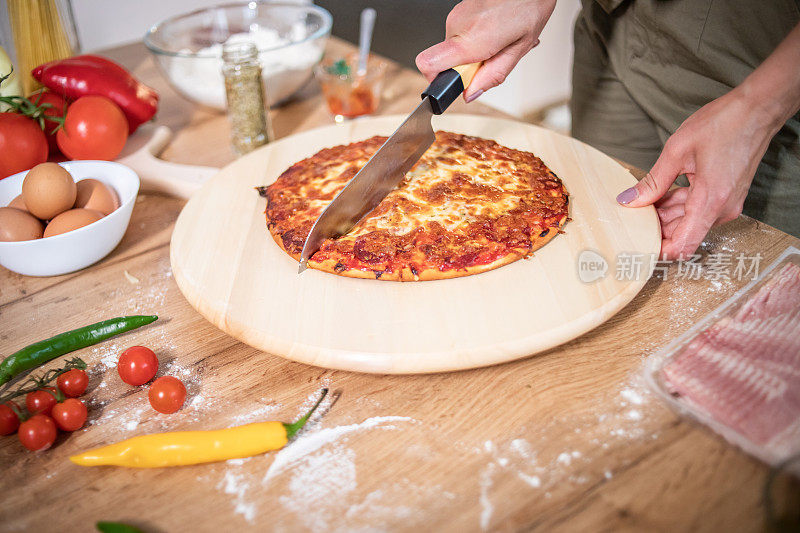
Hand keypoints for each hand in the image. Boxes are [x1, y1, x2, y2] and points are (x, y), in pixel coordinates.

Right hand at [415, 0, 555, 101]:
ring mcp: (457, 15)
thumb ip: (493, 74)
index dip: (438, 80)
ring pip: (457, 47)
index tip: (460, 82)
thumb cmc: (530, 4)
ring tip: (500, 39)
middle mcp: (457, 25)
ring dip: (477, 50)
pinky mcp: (459, 10)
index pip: (428, 64)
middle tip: (495, 55)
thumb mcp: (520, 47)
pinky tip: (496, 29)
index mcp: (471, 39)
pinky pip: (462, 34)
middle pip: (447, 61)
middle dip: (470, 65)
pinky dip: (478, 37)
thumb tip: (471, 93)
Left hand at [616, 90, 777, 259]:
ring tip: (644, 198)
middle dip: (656, 227)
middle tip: (632, 213)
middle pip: (681, 234)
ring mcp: (726, 205)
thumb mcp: (677, 151)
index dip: (658, 251)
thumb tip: (629, 200)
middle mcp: (721, 210)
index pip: (682, 246)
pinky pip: (697, 210)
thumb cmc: (723, 124)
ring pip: (688, 222)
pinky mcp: (726, 197)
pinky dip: (678, 206)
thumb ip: (652, 181)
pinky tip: (661, 192)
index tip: (637, 244)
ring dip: (665, 215)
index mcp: (710, 202)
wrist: (756, 110)